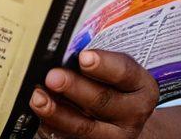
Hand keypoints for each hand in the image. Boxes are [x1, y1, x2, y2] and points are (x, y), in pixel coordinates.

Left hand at [30, 50, 158, 138]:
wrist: (122, 118)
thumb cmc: (114, 83)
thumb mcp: (117, 68)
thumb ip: (96, 59)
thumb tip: (63, 49)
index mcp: (142, 87)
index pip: (125, 73)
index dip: (104, 65)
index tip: (83, 57)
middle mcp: (132, 114)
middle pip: (102, 101)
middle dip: (74, 87)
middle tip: (52, 77)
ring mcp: (114, 136)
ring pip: (85, 127)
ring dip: (57, 112)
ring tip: (38, 99)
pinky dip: (53, 128)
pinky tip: (40, 117)